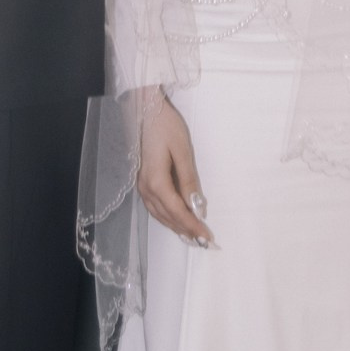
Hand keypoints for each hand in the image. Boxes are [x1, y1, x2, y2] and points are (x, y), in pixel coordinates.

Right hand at [137, 93, 214, 246]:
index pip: (177, 212)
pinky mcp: (141, 181)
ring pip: (159, 214)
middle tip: (204, 241)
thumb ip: (189, 180)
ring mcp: (141, 185)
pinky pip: (155, 207)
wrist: (145, 109)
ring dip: (176, 226)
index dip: (192, 226)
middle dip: (186, 230)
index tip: (208, 237)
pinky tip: (176, 219)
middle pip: (167, 217)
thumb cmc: (166, 126)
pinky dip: (167, 216)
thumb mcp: (182, 150)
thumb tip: (197, 206)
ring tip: (193, 235)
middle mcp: (145, 188)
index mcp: (156, 182)